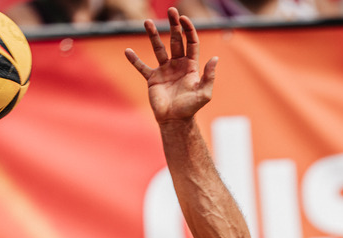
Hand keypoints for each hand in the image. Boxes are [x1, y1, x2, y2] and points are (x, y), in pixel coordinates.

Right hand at [124, 8, 217, 123]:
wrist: (174, 121)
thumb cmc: (190, 108)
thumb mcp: (204, 93)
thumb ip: (209, 76)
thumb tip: (215, 58)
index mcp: (190, 66)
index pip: (191, 43)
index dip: (188, 30)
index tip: (183, 19)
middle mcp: (177, 65)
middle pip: (176, 40)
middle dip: (174, 25)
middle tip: (171, 10)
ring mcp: (164, 71)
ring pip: (158, 49)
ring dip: (153, 35)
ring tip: (147, 22)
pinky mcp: (153, 79)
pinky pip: (142, 67)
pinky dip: (134, 60)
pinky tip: (127, 51)